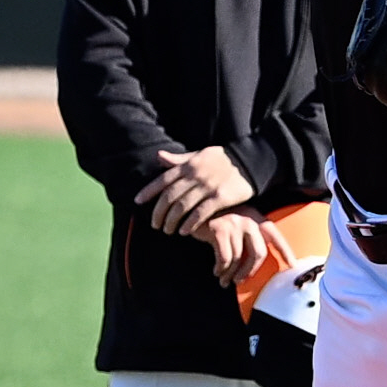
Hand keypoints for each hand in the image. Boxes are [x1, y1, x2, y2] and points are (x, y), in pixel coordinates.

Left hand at [134, 145, 252, 234]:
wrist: (249, 161)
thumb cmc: (222, 159)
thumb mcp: (200, 155)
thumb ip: (179, 159)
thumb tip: (158, 156)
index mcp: (189, 164)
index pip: (163, 179)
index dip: (149, 191)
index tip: (137, 201)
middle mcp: (196, 174)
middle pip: (170, 196)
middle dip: (159, 212)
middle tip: (154, 224)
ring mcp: (208, 186)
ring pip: (182, 206)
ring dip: (171, 221)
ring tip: (167, 230)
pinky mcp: (220, 197)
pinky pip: (200, 212)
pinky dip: (190, 223)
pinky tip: (184, 231)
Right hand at [191, 208, 296, 287]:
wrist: (192, 209)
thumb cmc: (215, 221)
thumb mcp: (236, 224)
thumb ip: (248, 238)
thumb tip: (255, 264)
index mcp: (255, 218)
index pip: (275, 235)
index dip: (286, 251)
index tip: (293, 265)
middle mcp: (248, 219)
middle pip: (259, 253)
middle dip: (249, 272)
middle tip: (239, 281)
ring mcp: (234, 223)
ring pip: (239, 259)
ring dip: (230, 274)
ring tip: (224, 279)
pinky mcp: (219, 229)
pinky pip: (224, 258)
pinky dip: (220, 269)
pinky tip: (216, 271)